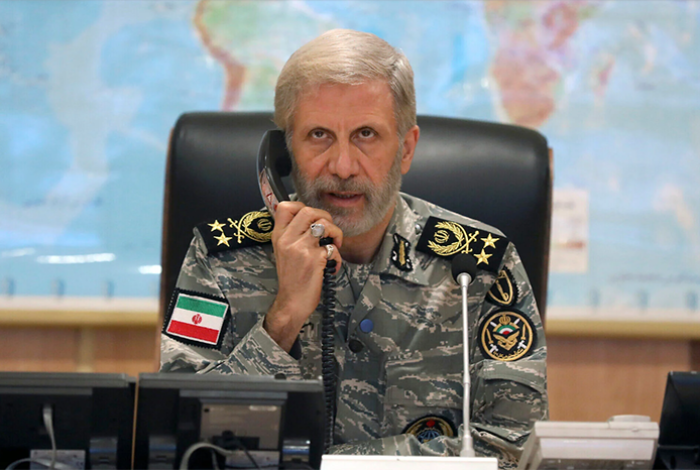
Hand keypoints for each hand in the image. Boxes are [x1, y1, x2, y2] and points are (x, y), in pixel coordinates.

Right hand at [264, 201, 342, 351]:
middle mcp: (287, 239)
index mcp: (278, 236)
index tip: (312, 218)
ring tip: (334, 244)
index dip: (302, 206)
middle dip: (325, 217)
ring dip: (335, 233)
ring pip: (324, 225)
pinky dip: (337, 257)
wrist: (291, 302)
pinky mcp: (314, 259)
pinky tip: (332, 265)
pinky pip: (333, 248)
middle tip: (328, 231)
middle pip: (308, 211)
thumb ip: (292, 234)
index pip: (285, 207)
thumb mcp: (283, 252)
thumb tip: (311, 219)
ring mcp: (300, 249)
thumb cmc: (292, 278)